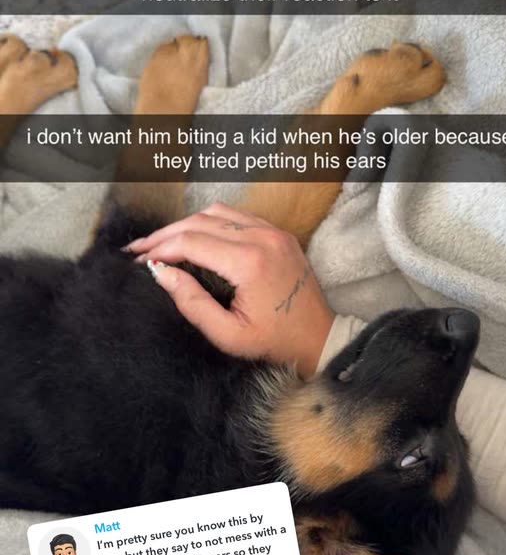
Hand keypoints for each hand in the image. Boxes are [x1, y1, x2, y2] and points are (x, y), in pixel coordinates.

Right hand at [126, 203, 334, 378]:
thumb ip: (192, 303)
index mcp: (250, 262)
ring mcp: (274, 232)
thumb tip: (161, 273)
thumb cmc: (275, 342)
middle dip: (166, 234)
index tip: (138, 261)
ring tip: (162, 242)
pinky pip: (237, 216)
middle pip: (200, 221)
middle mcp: (263, 238)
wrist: (319, 339)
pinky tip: (193, 236)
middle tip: (138, 248)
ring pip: (217, 211)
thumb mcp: (228, 335)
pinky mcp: (279, 234)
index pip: (192, 241)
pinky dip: (210, 222)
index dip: (160, 249)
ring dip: (186, 224)